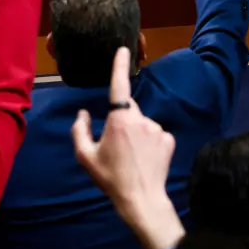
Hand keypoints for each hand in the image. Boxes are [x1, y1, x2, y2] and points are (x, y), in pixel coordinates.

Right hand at [71, 47, 183, 248]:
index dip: (120, 66)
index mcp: (120, 120)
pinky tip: (145, 159)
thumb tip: (82, 113)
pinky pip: (156, 134)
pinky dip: (150, 142)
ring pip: (143, 123)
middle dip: (122, 122)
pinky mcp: (169, 139)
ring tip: (131, 158)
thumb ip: (79, 131)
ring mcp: (158, 129)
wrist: (141, 199)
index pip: (119, 87)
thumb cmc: (110, 178)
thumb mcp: (85, 157)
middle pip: (129, 111)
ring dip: (136, 133)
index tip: (123, 49)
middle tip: (116, 147)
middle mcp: (142, 119)